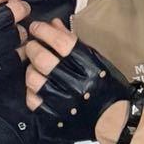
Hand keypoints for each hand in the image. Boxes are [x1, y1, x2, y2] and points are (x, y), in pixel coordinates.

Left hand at [22, 21, 131, 143]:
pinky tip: (36, 84)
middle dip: (33, 47)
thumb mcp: (96, 59)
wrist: (114, 119)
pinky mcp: (55, 118)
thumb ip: (73, 41)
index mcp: (90, 68)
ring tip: (34, 65)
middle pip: (43, 60)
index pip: (61, 43)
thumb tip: (52, 24)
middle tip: (33, 45)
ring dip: (30, 68)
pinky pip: (32, 100)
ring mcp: (65, 104)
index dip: (44, 31)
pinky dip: (30, 90)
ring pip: (34, 79)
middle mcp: (77, 86)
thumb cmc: (106, 85)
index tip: (36, 27)